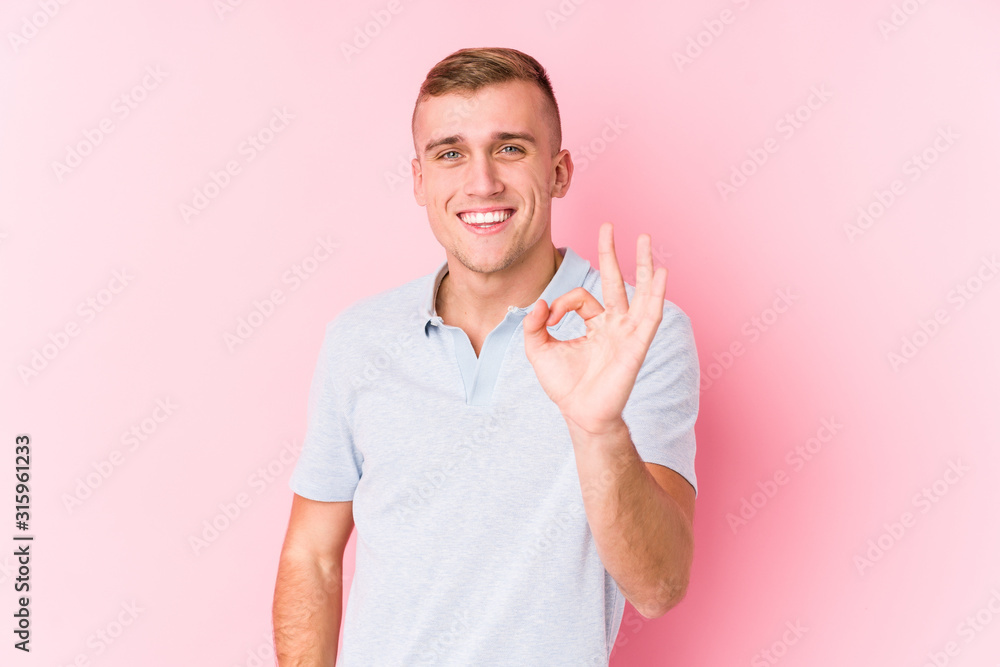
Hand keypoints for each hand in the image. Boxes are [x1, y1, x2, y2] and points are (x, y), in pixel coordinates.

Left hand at [522, 223, 667, 435]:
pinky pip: (650, 315)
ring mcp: (628, 332)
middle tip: (610, 226)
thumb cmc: (564, 386)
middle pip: (615, 281)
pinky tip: (661, 274)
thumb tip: (538, 302)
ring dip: (643, 265)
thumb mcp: (539, 350)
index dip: (561, 303)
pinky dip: (656, 294)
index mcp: (594, 324)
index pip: (580, 298)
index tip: (547, 317)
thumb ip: (534, 325)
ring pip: (638, 292)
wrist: (580, 413)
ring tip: (645, 239)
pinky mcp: (637, 344)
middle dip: (612, 253)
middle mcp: (614, 324)